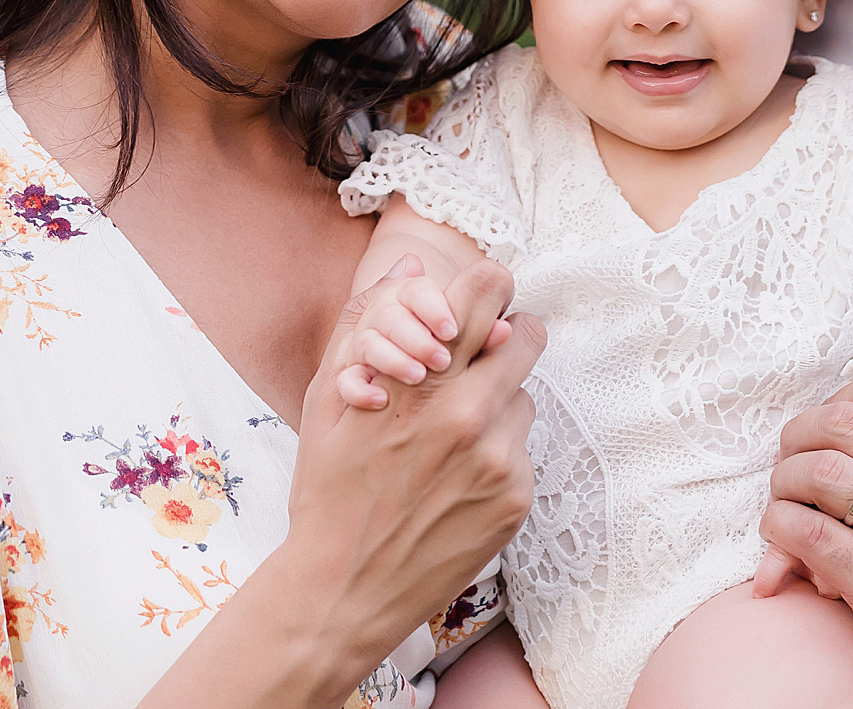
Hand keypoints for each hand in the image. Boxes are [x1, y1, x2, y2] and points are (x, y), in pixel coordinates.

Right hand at [280, 255, 544, 675]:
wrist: (344, 588)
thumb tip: (409, 264)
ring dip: (497, 405)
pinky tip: (457, 482)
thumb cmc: (328, 490)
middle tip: (486, 354)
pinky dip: (497, 454)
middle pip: (526, 337)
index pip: (486, 292)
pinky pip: (521, 449)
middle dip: (507, 339)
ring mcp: (499, 458)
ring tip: (451, 440)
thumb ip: (368, 322)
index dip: (488, 289)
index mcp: (420, 380)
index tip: (483, 300)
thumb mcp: (326, 398)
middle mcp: (468, 413)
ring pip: (522, 397)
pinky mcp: (517, 497)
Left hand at [754, 371, 852, 708]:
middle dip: (797, 438)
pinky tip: (781, 537)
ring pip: (820, 474)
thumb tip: (830, 425)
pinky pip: (808, 535)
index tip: (821, 432)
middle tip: (789, 464)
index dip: (833, 402)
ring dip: (783, 484)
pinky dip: (779, 528)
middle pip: (841, 424)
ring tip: (784, 503)